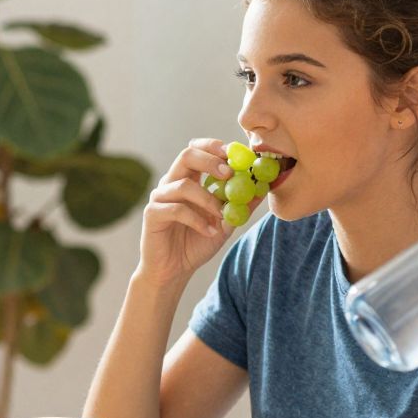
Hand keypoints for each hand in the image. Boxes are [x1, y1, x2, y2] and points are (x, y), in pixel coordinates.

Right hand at [136, 139, 249, 289]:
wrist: (174, 270)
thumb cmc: (196, 243)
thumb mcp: (225, 223)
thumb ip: (240, 204)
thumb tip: (264, 186)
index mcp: (188, 179)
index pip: (198, 150)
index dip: (215, 147)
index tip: (236, 154)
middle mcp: (171, 183)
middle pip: (186, 156)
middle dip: (210, 161)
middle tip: (229, 174)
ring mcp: (159, 197)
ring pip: (183, 185)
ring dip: (208, 199)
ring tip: (222, 216)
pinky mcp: (152, 214)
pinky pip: (176, 210)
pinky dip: (197, 220)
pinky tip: (210, 232)